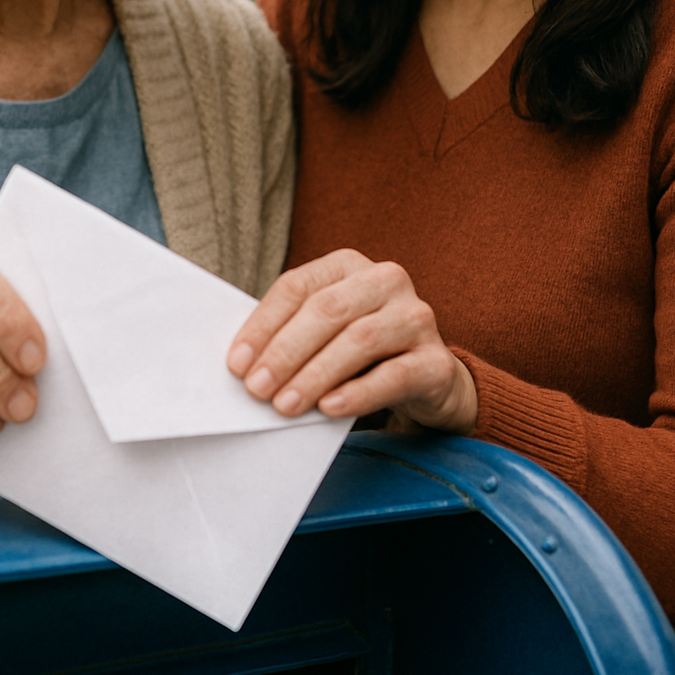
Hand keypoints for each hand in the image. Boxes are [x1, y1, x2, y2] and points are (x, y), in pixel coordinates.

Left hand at [226, 249, 476, 434]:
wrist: (425, 379)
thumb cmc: (360, 353)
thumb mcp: (325, 333)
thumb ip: (291, 335)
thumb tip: (243, 364)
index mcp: (349, 265)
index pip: (297, 286)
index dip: (263, 325)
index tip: (237, 363)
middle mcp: (386, 280)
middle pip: (327, 310)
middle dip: (286, 352)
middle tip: (257, 388)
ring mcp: (416, 317)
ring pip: (359, 340)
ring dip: (315, 375)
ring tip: (285, 404)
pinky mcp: (437, 359)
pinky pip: (394, 375)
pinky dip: (357, 393)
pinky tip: (329, 408)